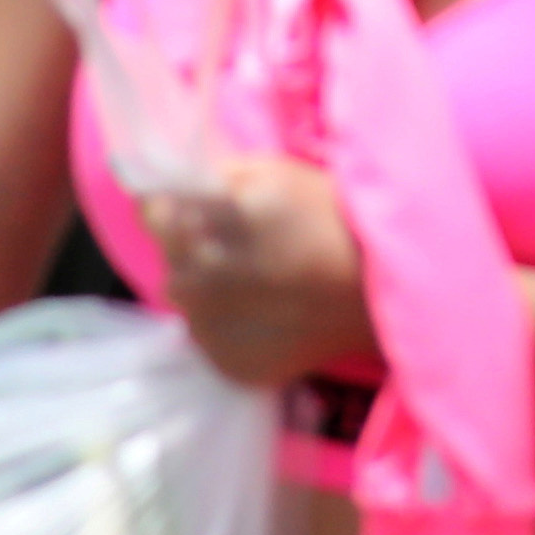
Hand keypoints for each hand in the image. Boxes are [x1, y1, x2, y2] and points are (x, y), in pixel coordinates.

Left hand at [145, 153, 370, 390]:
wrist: (383, 290)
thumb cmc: (337, 218)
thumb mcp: (278, 173)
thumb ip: (219, 175)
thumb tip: (180, 182)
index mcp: (199, 221)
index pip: (150, 209)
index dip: (175, 204)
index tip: (203, 207)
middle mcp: (188, 274)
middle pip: (172, 256)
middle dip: (197, 248)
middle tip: (249, 247)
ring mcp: (202, 326)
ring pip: (190, 300)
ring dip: (213, 289)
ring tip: (264, 283)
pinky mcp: (223, 362)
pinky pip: (212, 338)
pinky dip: (234, 326)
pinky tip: (272, 314)